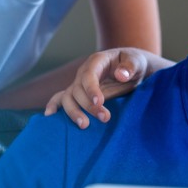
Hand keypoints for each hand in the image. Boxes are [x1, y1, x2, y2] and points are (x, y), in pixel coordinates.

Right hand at [43, 48, 158, 127]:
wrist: (132, 69)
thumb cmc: (134, 64)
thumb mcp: (137, 62)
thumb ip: (130, 67)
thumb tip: (120, 75)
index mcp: (97, 61)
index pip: (89, 75)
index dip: (91, 89)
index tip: (99, 102)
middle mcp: (84, 72)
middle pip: (77, 89)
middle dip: (88, 106)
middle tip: (105, 118)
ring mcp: (79, 84)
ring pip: (67, 97)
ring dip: (73, 112)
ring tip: (84, 125)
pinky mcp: (79, 95)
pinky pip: (61, 99)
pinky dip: (54, 106)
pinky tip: (49, 117)